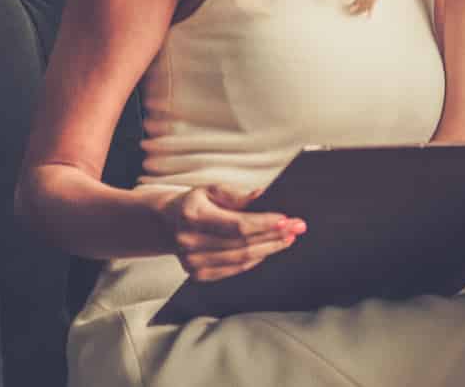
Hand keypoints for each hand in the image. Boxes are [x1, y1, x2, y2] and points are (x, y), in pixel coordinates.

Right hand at [157, 185, 304, 281]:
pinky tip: (268, 249)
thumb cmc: (195, 203)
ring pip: (241, 258)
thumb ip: (235, 194)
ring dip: (269, 249)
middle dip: (274, 236)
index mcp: (192, 215)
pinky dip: (254, 260)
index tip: (287, 220)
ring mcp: (192, 262)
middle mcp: (190, 241)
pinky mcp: (198, 275)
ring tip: (287, 238)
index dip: (264, 224)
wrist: (167, 223)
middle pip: (242, 244)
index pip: (237, 224)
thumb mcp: (211, 189)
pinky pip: (234, 269)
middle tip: (297, 227)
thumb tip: (262, 196)